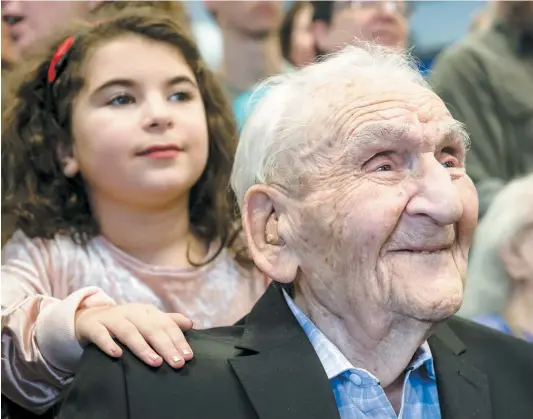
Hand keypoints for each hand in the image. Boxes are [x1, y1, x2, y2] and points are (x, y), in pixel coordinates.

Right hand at [75, 303, 193, 367]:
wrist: (89, 318)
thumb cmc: (125, 322)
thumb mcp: (146, 319)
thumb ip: (167, 322)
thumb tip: (190, 324)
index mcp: (146, 311)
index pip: (166, 324)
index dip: (178, 339)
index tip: (188, 356)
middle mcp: (131, 312)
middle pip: (151, 328)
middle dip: (165, 346)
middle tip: (176, 362)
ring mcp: (112, 318)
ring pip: (129, 332)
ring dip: (143, 347)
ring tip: (155, 362)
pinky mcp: (94, 326)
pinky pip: (101, 335)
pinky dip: (108, 343)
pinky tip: (117, 355)